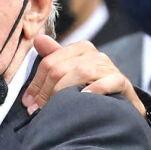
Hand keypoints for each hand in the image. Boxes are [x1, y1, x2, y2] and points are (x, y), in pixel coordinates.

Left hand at [22, 35, 145, 116]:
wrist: (120, 106)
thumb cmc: (89, 89)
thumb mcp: (69, 73)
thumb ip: (52, 58)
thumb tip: (37, 39)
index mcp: (79, 49)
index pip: (49, 63)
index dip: (35, 84)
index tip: (28, 103)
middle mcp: (95, 55)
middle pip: (61, 69)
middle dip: (45, 92)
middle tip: (37, 110)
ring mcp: (109, 68)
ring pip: (81, 72)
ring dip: (63, 91)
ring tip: (55, 107)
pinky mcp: (122, 82)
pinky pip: (109, 81)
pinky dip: (96, 88)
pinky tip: (84, 97)